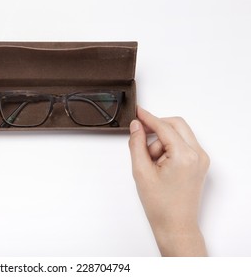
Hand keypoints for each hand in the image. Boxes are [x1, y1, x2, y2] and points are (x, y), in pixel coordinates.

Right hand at [128, 106, 209, 255]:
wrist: (175, 225)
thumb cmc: (160, 205)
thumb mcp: (141, 172)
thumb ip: (137, 145)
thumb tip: (136, 127)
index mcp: (185, 156)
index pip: (165, 127)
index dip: (149, 118)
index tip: (138, 112)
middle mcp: (198, 155)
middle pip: (176, 125)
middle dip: (157, 128)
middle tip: (140, 134)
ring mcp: (201, 159)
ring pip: (179, 134)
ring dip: (162, 141)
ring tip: (151, 162)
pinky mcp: (199, 164)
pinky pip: (183, 144)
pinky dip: (169, 147)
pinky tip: (159, 162)